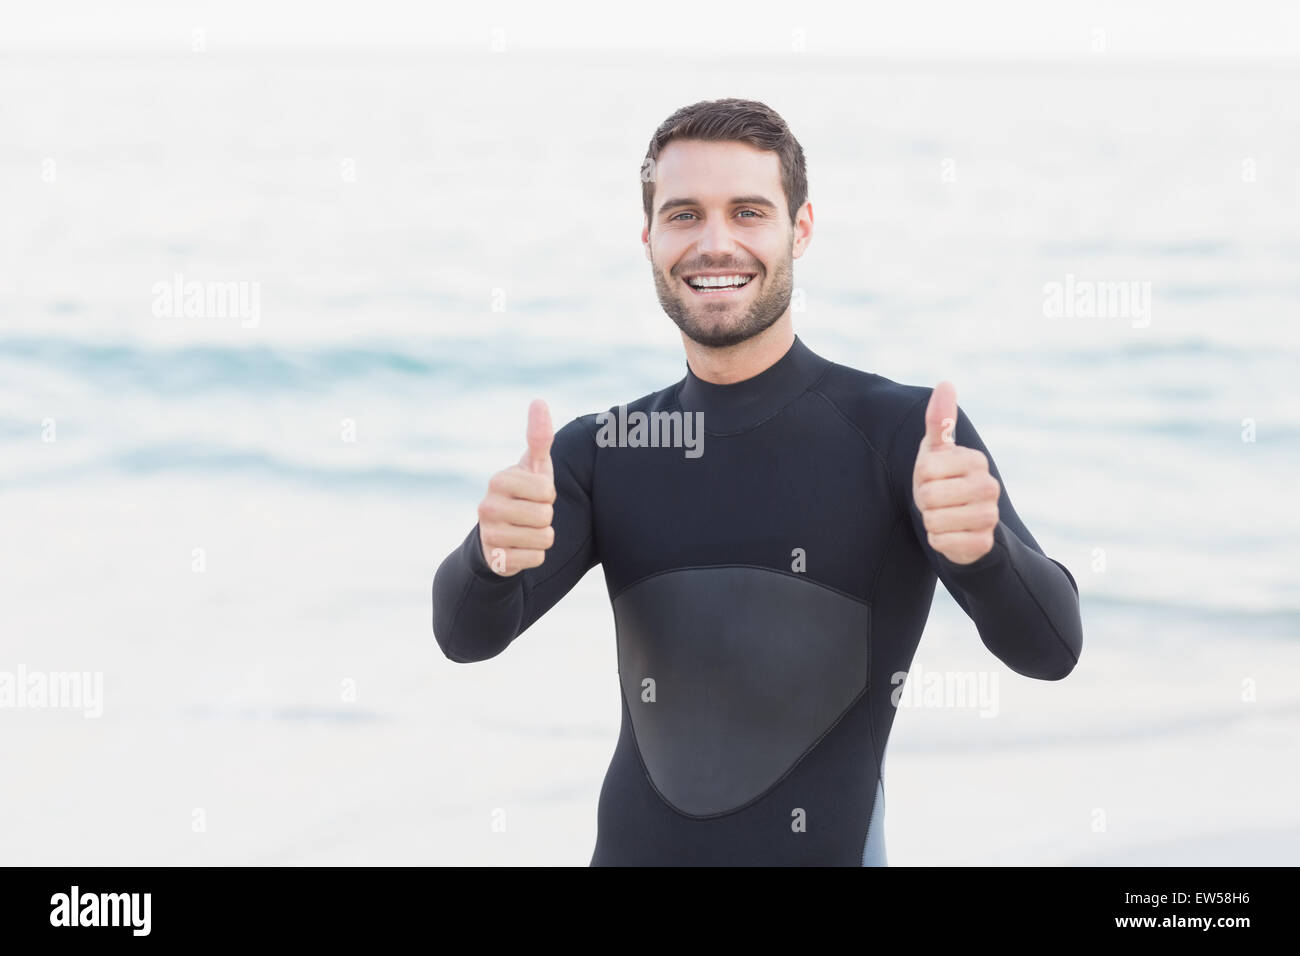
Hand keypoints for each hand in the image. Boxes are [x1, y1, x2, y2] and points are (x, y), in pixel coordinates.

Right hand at [477, 399, 556, 575]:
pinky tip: (520, 548)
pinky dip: (534, 555)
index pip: (546, 491)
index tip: (533, 494)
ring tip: (525, 530)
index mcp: (498, 480)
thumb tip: (539, 400)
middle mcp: (487, 506)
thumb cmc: (523, 494)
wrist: (499, 534)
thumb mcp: (533, 466)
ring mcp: (489, 534)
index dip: (547, 495)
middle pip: (546, 517)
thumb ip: (539, 436)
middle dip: (546, 517)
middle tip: (529, 514)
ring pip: (543, 539)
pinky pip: (536, 559)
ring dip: (542, 537)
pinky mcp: (496, 560)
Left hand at [911, 382, 999, 564]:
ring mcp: (989, 516)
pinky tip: (951, 534)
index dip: (921, 477)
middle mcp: (989, 487)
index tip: (934, 478)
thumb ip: (940, 420)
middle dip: (924, 501)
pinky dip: (939, 541)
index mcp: (975, 461)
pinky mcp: (984, 543)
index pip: (926, 469)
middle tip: (937, 500)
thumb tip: (946, 383)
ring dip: (931, 521)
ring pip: (935, 521)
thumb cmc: (943, 480)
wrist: (962, 523)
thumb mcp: (937, 450)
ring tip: (943, 515)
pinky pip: (943, 543)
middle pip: (929, 497)